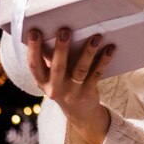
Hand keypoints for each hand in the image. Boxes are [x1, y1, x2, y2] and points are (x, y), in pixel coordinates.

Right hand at [26, 27, 114, 143]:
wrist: (80, 112)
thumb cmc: (64, 85)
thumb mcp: (51, 77)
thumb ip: (49, 58)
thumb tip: (49, 30)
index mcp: (42, 82)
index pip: (34, 64)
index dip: (33, 48)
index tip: (34, 31)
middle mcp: (56, 88)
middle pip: (58, 67)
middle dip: (61, 48)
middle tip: (65, 30)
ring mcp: (73, 91)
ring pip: (80, 70)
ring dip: (88, 52)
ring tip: (95, 37)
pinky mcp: (88, 92)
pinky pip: (97, 74)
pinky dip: (104, 61)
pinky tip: (110, 49)